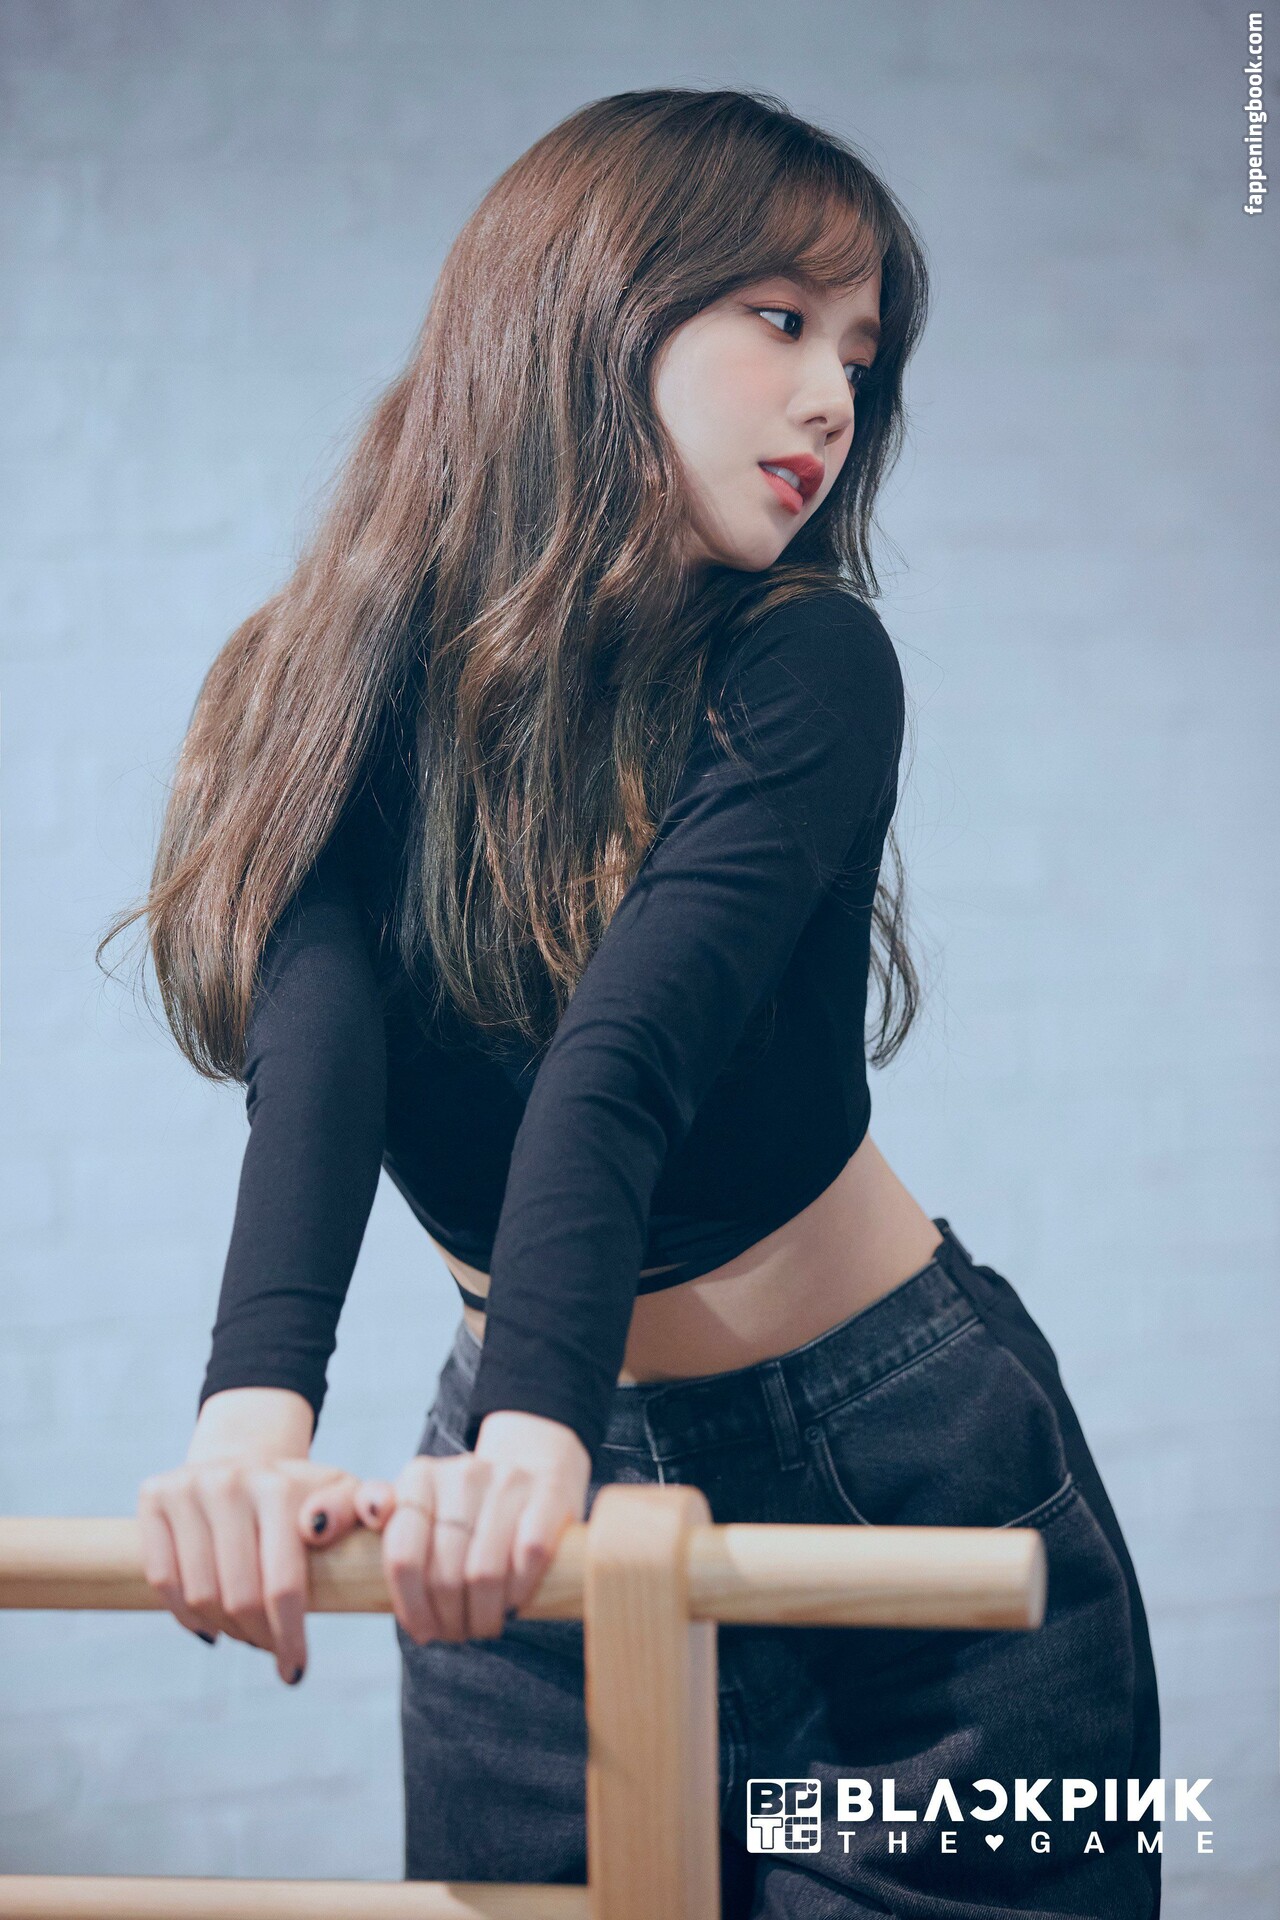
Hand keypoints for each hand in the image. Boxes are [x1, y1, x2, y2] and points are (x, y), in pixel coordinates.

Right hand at [137, 1455, 363, 1684]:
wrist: (244, 1456)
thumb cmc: (301, 1494)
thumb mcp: (341, 1494)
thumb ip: (372, 1502)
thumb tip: (378, 1513)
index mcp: (279, 1486)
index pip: (283, 1586)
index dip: (289, 1638)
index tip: (295, 1670)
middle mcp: (229, 1481)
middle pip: (238, 1598)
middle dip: (259, 1638)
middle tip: (272, 1652)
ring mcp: (187, 1486)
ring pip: (199, 1595)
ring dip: (225, 1630)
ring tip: (246, 1635)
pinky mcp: (154, 1495)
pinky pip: (163, 1580)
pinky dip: (185, 1615)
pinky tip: (210, 1626)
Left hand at [305, 1411, 591, 1643]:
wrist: (533, 1468)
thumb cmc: (457, 1508)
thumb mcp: (407, 1506)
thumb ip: (354, 1514)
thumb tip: (310, 1529)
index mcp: (418, 1478)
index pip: (402, 1557)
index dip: (411, 1609)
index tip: (420, 1632)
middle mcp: (460, 1474)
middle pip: (444, 1575)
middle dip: (449, 1622)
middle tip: (454, 1636)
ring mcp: (505, 1482)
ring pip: (484, 1574)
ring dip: (483, 1618)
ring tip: (482, 1628)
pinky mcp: (546, 1496)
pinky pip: (526, 1558)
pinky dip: (519, 1594)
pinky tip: (514, 1604)